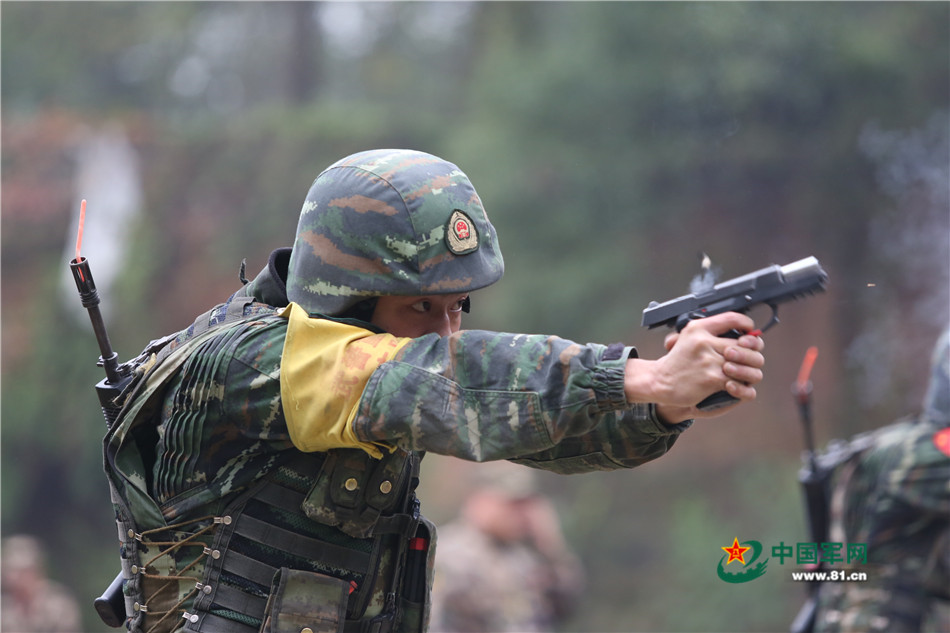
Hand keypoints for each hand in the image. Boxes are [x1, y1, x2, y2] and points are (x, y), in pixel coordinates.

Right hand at [624, 312, 764, 421]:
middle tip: (749, 360)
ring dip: (749, 372)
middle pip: (747, 345)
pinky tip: (732, 386)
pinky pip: (739, 383)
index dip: (748, 326)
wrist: (659, 380)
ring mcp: (709, 360)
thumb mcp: (687, 337)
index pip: (733, 318)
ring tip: (741, 375)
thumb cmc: (676, 362)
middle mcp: (705, 341)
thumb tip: (740, 333)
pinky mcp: (712, 378)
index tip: (749, 334)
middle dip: (752, 355)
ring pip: (747, 365)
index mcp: (699, 328)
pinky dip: (741, 388)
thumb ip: (709, 333)